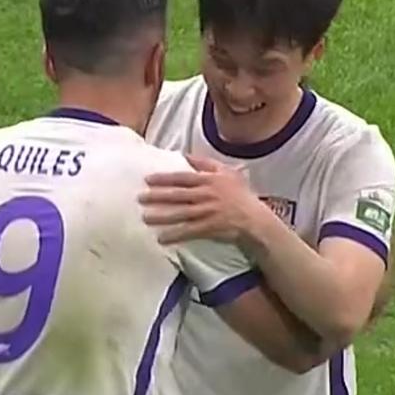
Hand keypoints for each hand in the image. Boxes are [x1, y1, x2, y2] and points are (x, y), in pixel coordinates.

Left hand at [140, 154, 266, 243]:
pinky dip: (175, 235)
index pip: (182, 178)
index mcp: (209, 180)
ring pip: (180, 213)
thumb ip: (207, 163)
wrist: (255, 219)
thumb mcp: (228, 172)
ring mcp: (207, 212)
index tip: (148, 180)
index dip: (164, 178)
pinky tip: (162, 239)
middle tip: (140, 198)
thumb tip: (187, 156)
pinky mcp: (209, 228)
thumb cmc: (241, 195)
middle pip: (177, 195)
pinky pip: (188, 231)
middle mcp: (206, 195)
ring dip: (161, 216)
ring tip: (145, 218)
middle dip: (157, 197)